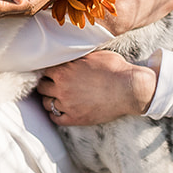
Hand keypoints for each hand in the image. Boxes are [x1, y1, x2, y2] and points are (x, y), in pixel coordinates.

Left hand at [36, 51, 158, 124]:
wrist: (130, 89)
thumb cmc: (114, 69)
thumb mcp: (92, 55)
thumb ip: (75, 58)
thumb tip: (66, 54)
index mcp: (63, 71)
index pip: (44, 71)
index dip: (48, 70)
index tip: (51, 71)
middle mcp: (62, 89)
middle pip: (42, 87)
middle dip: (47, 83)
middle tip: (53, 83)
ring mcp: (68, 105)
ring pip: (46, 103)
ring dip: (50, 98)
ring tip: (56, 96)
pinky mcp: (76, 119)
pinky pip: (56, 118)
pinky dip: (55, 114)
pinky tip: (60, 109)